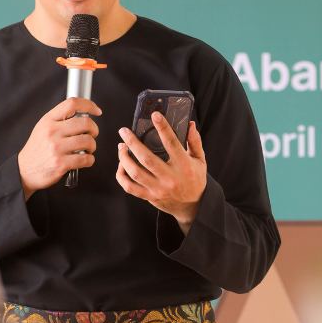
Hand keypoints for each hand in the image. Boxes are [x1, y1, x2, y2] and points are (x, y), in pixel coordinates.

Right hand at [17, 98, 100, 198]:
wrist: (24, 170)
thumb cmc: (38, 148)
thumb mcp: (43, 127)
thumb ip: (61, 119)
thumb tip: (85, 113)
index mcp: (48, 120)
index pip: (72, 104)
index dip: (89, 105)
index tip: (96, 111)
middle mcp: (52, 132)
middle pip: (86, 123)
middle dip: (94, 130)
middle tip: (92, 135)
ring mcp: (56, 148)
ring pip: (88, 141)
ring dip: (92, 146)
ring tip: (87, 149)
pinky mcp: (60, 164)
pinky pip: (86, 159)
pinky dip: (90, 159)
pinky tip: (85, 159)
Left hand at [116, 113, 206, 233]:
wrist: (193, 206)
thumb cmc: (195, 179)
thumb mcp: (200, 160)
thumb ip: (194, 142)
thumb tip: (189, 124)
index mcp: (184, 166)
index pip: (172, 143)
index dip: (163, 128)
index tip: (155, 115)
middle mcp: (170, 178)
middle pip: (146, 158)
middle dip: (132, 142)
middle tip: (124, 131)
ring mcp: (158, 189)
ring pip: (135, 173)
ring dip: (124, 158)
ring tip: (121, 146)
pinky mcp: (149, 196)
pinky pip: (130, 187)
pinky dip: (121, 176)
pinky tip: (121, 165)